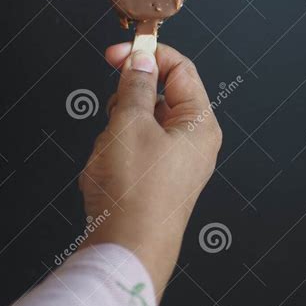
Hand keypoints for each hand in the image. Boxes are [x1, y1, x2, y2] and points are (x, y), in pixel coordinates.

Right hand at [79, 43, 222, 300]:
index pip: (180, 70)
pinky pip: (129, 151)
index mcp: (199, 124)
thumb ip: (136, 84)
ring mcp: (173, 164)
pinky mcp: (153, 182)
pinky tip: (105, 174)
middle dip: (126, 102)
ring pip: (138, 125)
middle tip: (113, 117)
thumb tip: (141, 59)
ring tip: (109, 156)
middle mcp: (192, 143)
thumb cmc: (134, 191)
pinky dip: (112, 154)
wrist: (125, 252)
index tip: (116, 53)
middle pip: (158, 97)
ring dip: (115, 132)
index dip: (148, 55)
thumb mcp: (130, 123)